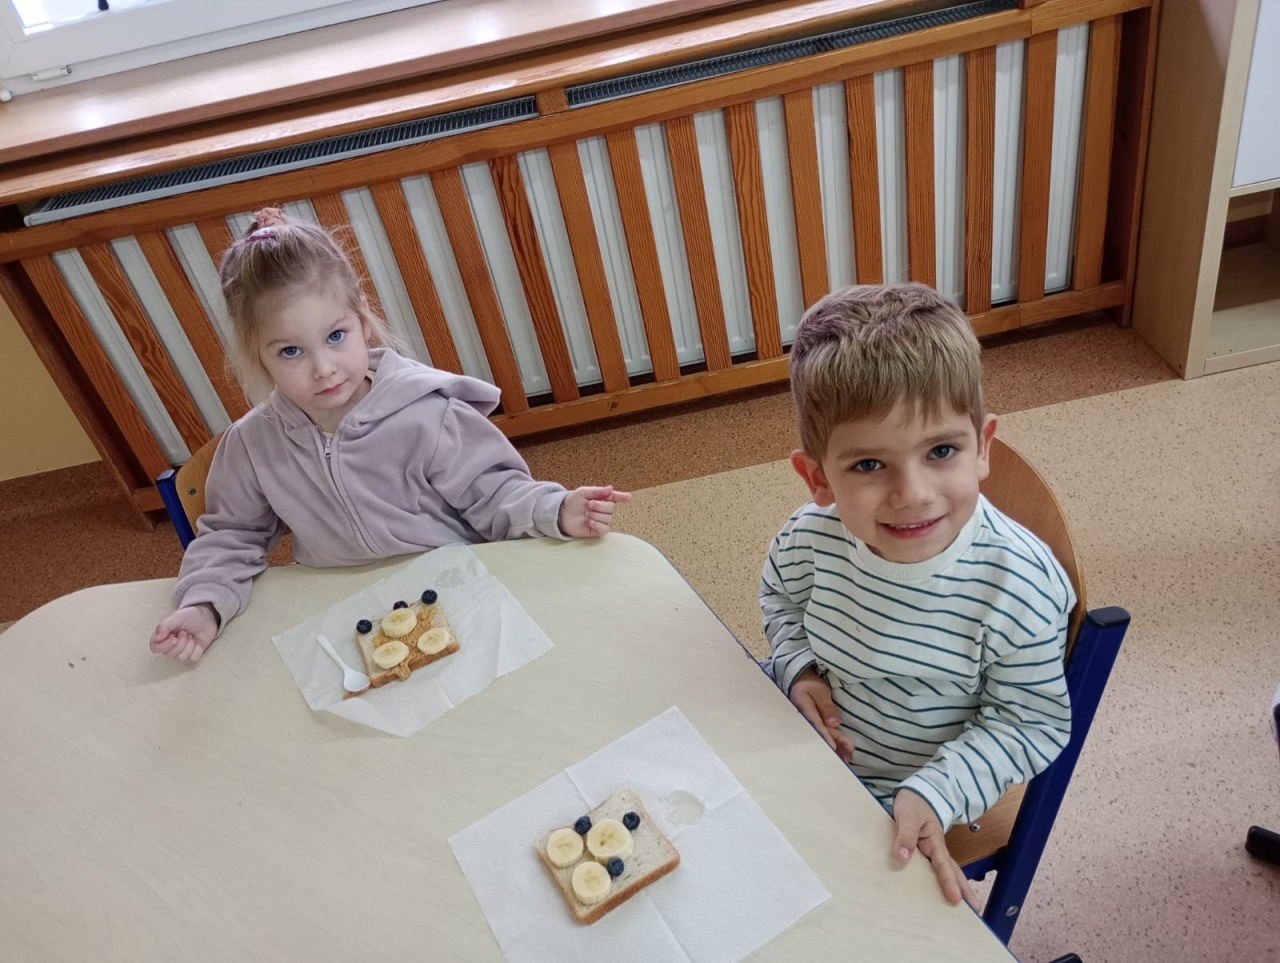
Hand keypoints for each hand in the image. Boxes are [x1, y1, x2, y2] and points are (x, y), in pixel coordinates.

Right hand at [150, 604, 218, 662]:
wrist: (206, 617)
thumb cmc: (189, 616)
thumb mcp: (176, 617)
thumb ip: (165, 626)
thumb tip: (156, 639)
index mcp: (162, 637)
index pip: (155, 648)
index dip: (164, 646)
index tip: (174, 638)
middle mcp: (170, 646)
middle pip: (170, 654)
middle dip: (180, 642)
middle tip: (184, 632)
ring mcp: (181, 652)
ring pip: (182, 657)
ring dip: (189, 644)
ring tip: (190, 635)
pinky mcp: (192, 655)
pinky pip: (193, 658)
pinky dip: (197, 649)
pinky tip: (196, 641)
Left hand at [558, 485, 631, 537]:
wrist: (562, 514)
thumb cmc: (573, 502)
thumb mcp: (584, 492)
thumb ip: (598, 491)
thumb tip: (611, 488)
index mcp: (603, 498)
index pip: (616, 497)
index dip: (622, 497)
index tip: (629, 497)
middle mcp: (605, 509)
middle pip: (611, 508)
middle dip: (600, 505)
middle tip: (589, 505)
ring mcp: (602, 520)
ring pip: (608, 518)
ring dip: (596, 515)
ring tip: (586, 513)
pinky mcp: (598, 530)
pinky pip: (604, 528)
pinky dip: (597, 524)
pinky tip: (590, 522)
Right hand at [789, 667, 853, 762]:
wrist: (799, 681)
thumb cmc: (809, 684)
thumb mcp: (819, 691)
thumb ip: (826, 706)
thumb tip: (834, 723)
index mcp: (804, 712)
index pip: (816, 727)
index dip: (825, 738)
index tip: (833, 749)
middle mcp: (806, 722)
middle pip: (821, 736)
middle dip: (834, 747)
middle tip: (846, 759)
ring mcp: (812, 724)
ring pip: (825, 737)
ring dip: (837, 748)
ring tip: (849, 758)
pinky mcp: (818, 724)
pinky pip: (827, 734)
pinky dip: (836, 742)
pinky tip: (845, 752)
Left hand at [892, 789, 977, 906]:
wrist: (917, 793)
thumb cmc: (914, 803)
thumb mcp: (907, 816)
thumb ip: (905, 835)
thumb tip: (902, 857)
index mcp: (935, 842)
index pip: (943, 865)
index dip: (948, 882)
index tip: (956, 900)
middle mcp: (937, 849)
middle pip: (953, 872)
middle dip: (964, 891)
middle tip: (976, 911)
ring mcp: (933, 851)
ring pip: (947, 872)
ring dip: (957, 888)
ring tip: (966, 908)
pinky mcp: (926, 852)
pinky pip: (935, 870)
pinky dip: (941, 882)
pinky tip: (940, 894)